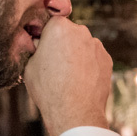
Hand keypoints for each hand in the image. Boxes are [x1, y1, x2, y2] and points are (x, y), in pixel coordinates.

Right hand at [23, 15, 111, 135]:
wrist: (75, 112)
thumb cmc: (49, 89)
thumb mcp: (29, 66)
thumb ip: (35, 48)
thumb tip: (37, 45)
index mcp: (58, 27)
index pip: (50, 23)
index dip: (45, 36)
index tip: (43, 48)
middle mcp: (81, 31)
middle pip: (69, 32)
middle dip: (62, 44)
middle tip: (55, 64)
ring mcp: (96, 45)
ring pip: (83, 45)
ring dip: (77, 54)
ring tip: (68, 75)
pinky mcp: (107, 59)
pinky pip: (94, 57)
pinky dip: (89, 65)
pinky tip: (81, 80)